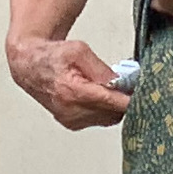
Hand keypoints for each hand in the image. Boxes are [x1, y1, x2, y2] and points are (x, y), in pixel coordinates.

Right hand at [8, 35, 131, 130]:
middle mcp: (71, 110)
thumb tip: (119, 82)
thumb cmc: (51, 55)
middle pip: (113, 114)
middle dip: (123, 101)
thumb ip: (100, 68)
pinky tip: (101, 96)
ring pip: (107, 119)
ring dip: (114, 106)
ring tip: (112, 89)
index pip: (112, 102)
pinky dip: (104, 110)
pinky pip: (98, 120)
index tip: (143, 95)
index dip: (130, 99)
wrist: (29, 65)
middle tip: (129, 86)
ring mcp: (71, 119)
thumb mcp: (78, 50)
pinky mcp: (71, 123)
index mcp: (73, 92)